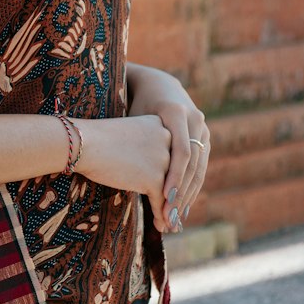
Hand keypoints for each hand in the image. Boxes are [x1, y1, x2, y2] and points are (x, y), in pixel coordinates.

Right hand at [78, 114, 174, 231]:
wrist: (83, 143)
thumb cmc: (96, 140)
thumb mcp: (129, 136)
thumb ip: (145, 148)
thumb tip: (151, 171)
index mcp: (162, 126)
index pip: (174, 154)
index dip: (175, 176)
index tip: (174, 191)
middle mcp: (168, 140)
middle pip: (176, 173)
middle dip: (176, 195)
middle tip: (177, 212)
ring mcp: (163, 160)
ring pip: (172, 190)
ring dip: (172, 210)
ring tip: (171, 223)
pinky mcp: (154, 179)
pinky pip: (162, 202)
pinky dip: (162, 216)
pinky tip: (160, 226)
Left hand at [127, 66, 209, 230]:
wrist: (158, 84)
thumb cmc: (135, 103)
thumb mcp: (133, 117)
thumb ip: (130, 137)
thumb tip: (98, 156)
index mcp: (176, 112)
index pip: (181, 153)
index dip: (174, 178)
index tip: (165, 200)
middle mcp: (194, 119)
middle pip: (193, 165)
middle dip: (182, 194)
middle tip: (172, 219)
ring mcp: (203, 128)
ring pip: (199, 169)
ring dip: (188, 196)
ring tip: (176, 219)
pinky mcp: (205, 136)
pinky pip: (200, 166)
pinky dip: (191, 186)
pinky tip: (183, 205)